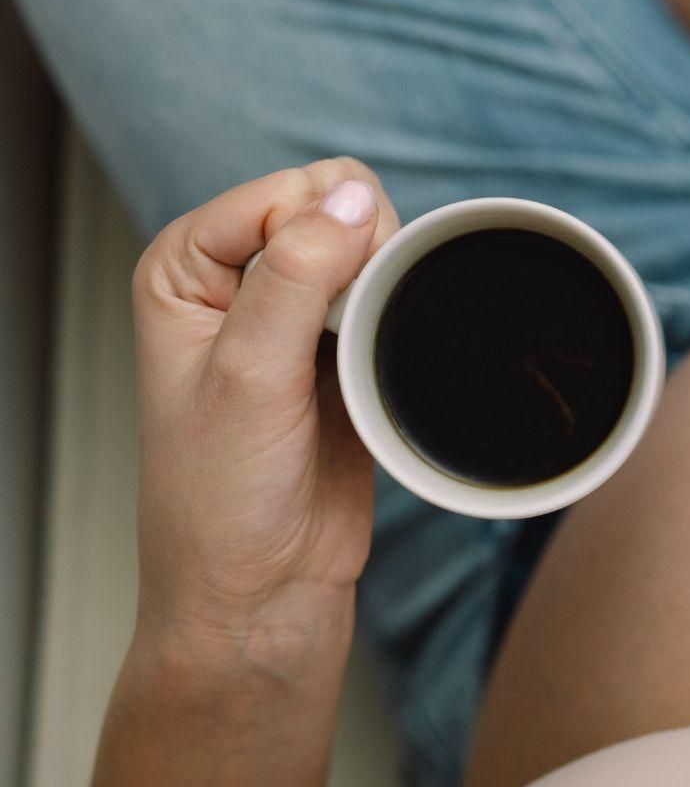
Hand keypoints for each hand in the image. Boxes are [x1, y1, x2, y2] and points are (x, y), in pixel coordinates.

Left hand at [131, 159, 398, 661]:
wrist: (264, 593)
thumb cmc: (224, 502)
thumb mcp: (250, 377)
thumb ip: (296, 274)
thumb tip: (355, 194)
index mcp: (185, 267)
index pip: (288, 193)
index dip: (325, 239)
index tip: (322, 317)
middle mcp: (235, 281)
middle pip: (339, 209)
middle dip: (363, 266)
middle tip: (341, 346)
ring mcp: (292, 317)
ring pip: (377, 254)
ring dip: (388, 302)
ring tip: (356, 369)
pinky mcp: (343, 354)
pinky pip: (398, 304)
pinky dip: (406, 329)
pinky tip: (381, 376)